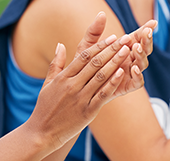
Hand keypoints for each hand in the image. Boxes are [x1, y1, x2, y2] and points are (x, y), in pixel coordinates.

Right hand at [26, 12, 138, 148]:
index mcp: (63, 77)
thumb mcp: (47, 83)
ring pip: (101, 76)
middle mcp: (72, 85)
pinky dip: (112, 83)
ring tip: (127, 51)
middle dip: (111, 49)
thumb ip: (56, 63)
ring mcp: (80, 98)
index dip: (99, 46)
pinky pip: (102, 95)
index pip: (84, 56)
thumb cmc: (45, 108)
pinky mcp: (87, 111)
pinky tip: (122, 72)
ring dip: (115, 62)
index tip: (112, 37)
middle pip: (95, 63)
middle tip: (125, 39)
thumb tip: (60, 44)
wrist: (42, 133)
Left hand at [72, 17, 154, 96]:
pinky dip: (138, 75)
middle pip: (144, 50)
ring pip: (142, 64)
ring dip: (141, 55)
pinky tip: (133, 68)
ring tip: (135, 47)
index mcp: (122, 49)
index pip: (137, 37)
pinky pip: (137, 83)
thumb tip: (101, 13)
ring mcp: (128, 74)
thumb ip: (94, 31)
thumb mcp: (86, 46)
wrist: (76, 89)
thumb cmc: (82, 65)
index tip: (153, 22)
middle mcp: (128, 61)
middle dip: (147, 41)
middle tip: (146, 33)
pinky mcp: (125, 87)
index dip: (145, 30)